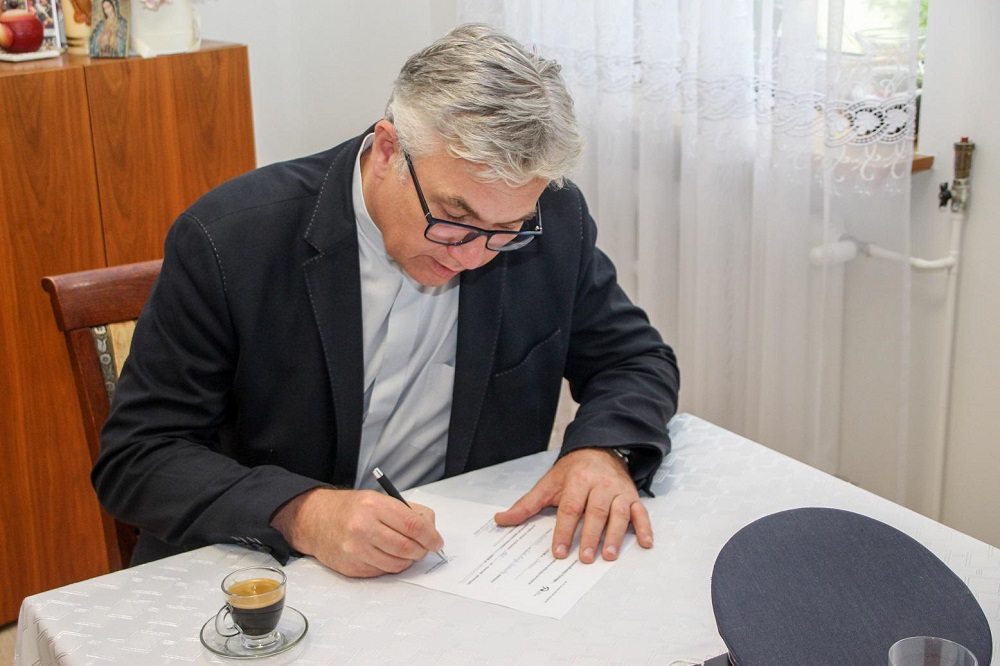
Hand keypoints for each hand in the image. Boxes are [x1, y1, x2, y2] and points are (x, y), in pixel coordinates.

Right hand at [270, 488, 443, 576]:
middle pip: (406, 547)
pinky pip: (382, 571)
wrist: (316, 520)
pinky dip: (391, 566)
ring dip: (408, 560)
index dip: (430, 536)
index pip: (412, 524)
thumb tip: (431, 531)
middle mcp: (363, 527)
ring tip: (406, 552)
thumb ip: (409, 512)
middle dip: (422, 551)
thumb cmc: (352, 508)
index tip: (437, 541)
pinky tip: (387, 556)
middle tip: (425, 549)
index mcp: (374, 505)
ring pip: (396, 564)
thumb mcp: (380, 499)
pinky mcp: (350, 567)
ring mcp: (355, 549)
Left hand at [494, 448, 653, 562]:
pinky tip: (645, 543)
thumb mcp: (548, 483)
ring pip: (619, 514)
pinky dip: (645, 527)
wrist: (600, 449)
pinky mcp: (633, 496)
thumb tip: (500, 520)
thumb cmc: (573, 471)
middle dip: (590, 536)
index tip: (559, 551)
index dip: (564, 531)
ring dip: (615, 536)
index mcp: (578, 480)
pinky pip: (641, 512)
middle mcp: (601, 484)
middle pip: (595, 513)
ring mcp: (619, 491)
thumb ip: (527, 504)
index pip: (570, 508)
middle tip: (584, 558)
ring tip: (608, 556)